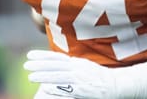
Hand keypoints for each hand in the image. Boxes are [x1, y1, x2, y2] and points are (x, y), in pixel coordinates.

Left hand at [23, 50, 146, 98]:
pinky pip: (67, 89)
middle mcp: (78, 69)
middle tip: (26, 65)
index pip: (57, 58)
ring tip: (31, 75)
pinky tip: (45, 88)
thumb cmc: (103, 78)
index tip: (30, 55)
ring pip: (58, 76)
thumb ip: (74, 66)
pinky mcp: (83, 90)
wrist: (120, 85)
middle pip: (55, 66)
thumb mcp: (87, 67)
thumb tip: (62, 64)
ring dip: (44, 75)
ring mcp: (80, 80)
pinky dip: (56, 88)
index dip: (42, 56)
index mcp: (78, 63)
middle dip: (39, 64)